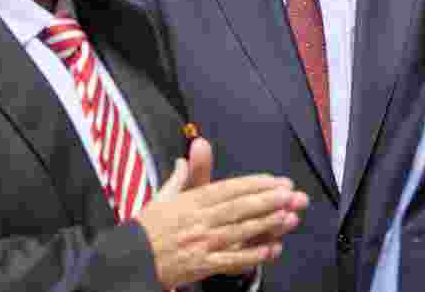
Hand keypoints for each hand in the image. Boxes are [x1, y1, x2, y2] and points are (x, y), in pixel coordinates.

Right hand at [135, 138, 308, 288]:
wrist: (132, 258)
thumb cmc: (146, 228)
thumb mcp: (161, 197)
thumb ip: (178, 179)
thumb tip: (184, 159)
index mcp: (191, 201)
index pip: (228, 189)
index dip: (254, 184)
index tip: (274, 180)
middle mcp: (200, 220)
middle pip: (239, 208)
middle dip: (268, 200)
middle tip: (292, 194)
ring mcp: (203, 243)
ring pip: (241, 231)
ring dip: (267, 223)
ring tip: (289, 216)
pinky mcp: (203, 265)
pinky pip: (232, 260)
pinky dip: (253, 255)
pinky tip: (271, 249)